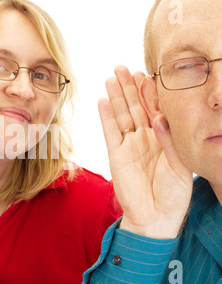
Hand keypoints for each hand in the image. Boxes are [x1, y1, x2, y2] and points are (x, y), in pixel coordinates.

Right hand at [99, 66, 192, 238]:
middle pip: (135, 107)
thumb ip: (170, 140)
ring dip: (116, 96)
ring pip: (121, 115)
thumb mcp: (180, 165)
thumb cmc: (173, 193)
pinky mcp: (115, 154)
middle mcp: (145, 137)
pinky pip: (109, 131)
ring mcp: (129, 145)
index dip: (149, 92)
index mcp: (163, 138)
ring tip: (111, 77)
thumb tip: (161, 116)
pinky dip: (106, 116)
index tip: (145, 74)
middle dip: (129, 87)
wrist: (156, 216)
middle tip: (123, 67)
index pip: (155, 109)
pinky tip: (103, 101)